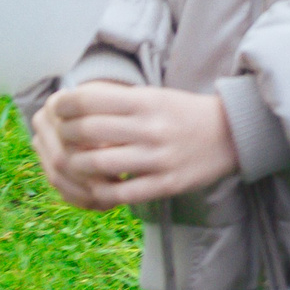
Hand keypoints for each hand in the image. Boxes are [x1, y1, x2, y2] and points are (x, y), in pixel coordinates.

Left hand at [29, 81, 238, 210]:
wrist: (231, 134)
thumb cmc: (183, 113)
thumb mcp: (155, 95)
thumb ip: (118, 101)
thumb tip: (72, 104)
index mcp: (146, 101)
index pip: (89, 100)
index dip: (65, 105)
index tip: (58, 109)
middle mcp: (150, 128)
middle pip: (87, 131)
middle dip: (65, 135)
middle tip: (63, 137)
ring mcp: (157, 158)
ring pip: (98, 165)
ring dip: (77, 166)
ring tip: (76, 163)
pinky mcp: (166, 184)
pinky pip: (121, 194)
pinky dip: (101, 193)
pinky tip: (97, 187)